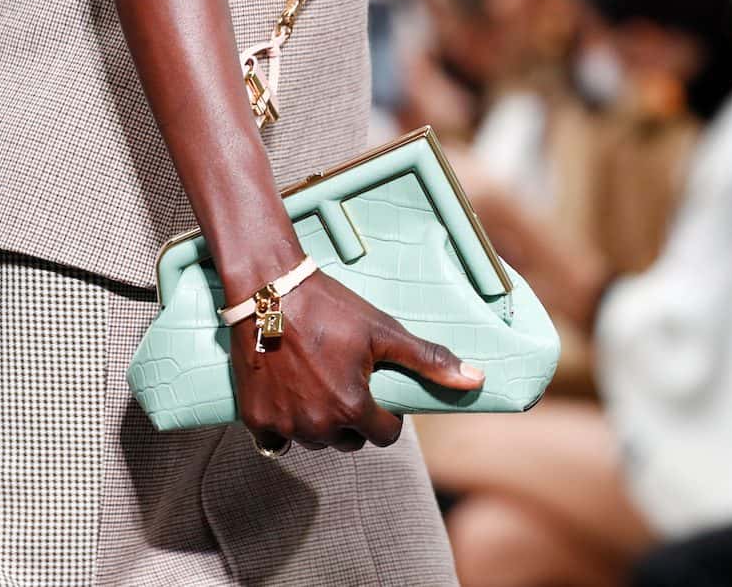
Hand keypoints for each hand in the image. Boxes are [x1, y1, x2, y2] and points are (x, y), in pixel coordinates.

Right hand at [230, 271, 484, 452]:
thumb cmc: (330, 308)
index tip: (374, 391)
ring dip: (318, 424)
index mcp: (353, 408)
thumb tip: (476, 379)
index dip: (385, 415)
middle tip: (343, 383)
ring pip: (313, 442)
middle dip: (351, 420)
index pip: (383, 436)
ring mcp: (285, 424)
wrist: (268, 290)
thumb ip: (429, 361)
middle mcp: (318, 425)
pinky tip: (288, 397)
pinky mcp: (255, 418)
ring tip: (315, 386)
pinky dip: (283, 426)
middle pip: (347, 441)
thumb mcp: (383, 331)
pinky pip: (275, 441)